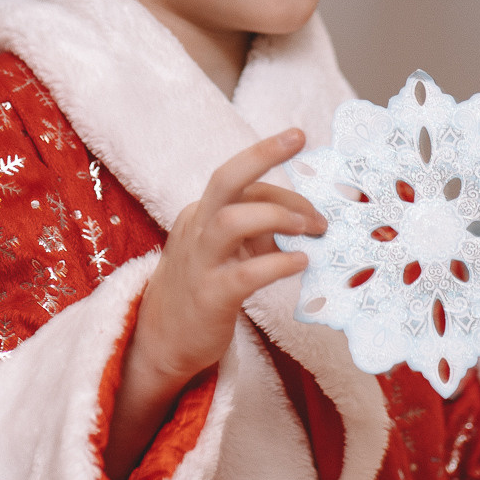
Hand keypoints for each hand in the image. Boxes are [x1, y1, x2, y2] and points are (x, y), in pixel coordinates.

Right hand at [106, 130, 326, 479]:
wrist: (162, 341)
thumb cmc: (202, 289)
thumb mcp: (226, 250)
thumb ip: (258, 231)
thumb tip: (309, 219)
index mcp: (200, 213)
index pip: (242, 183)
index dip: (282, 184)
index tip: (316, 198)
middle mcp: (197, 229)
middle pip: (226, 179)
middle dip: (262, 153)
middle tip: (299, 138)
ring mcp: (201, 262)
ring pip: (232, 220)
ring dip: (277, 215)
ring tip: (311, 228)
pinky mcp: (210, 296)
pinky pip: (246, 274)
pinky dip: (278, 264)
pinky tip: (301, 263)